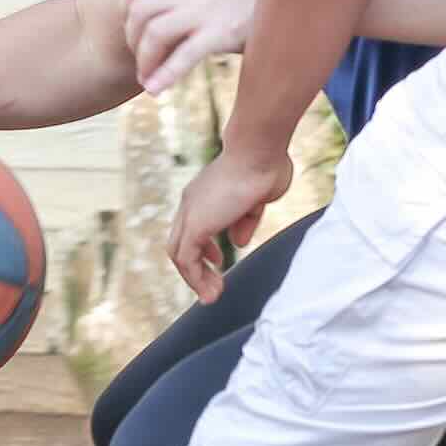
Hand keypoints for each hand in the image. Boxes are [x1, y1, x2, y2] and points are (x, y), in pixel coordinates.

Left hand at [121, 0, 259, 94]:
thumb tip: (169, 4)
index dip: (125, 9)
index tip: (133, 30)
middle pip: (139, 11)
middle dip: (132, 41)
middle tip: (142, 61)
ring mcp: (206, 7)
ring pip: (154, 33)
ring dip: (145, 61)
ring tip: (149, 80)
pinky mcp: (223, 31)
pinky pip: (184, 55)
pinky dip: (165, 75)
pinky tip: (158, 89)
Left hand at [167, 142, 295, 303]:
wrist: (259, 149)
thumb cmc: (267, 164)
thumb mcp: (257, 200)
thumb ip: (245, 220)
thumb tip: (237, 241)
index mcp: (204, 193)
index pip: (192, 225)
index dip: (203, 246)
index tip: (218, 259)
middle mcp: (192, 202)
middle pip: (180, 241)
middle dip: (196, 266)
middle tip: (214, 283)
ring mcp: (190, 212)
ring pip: (179, 253)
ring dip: (195, 278)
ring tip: (213, 295)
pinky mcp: (195, 225)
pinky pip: (187, 260)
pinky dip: (196, 279)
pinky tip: (212, 291)